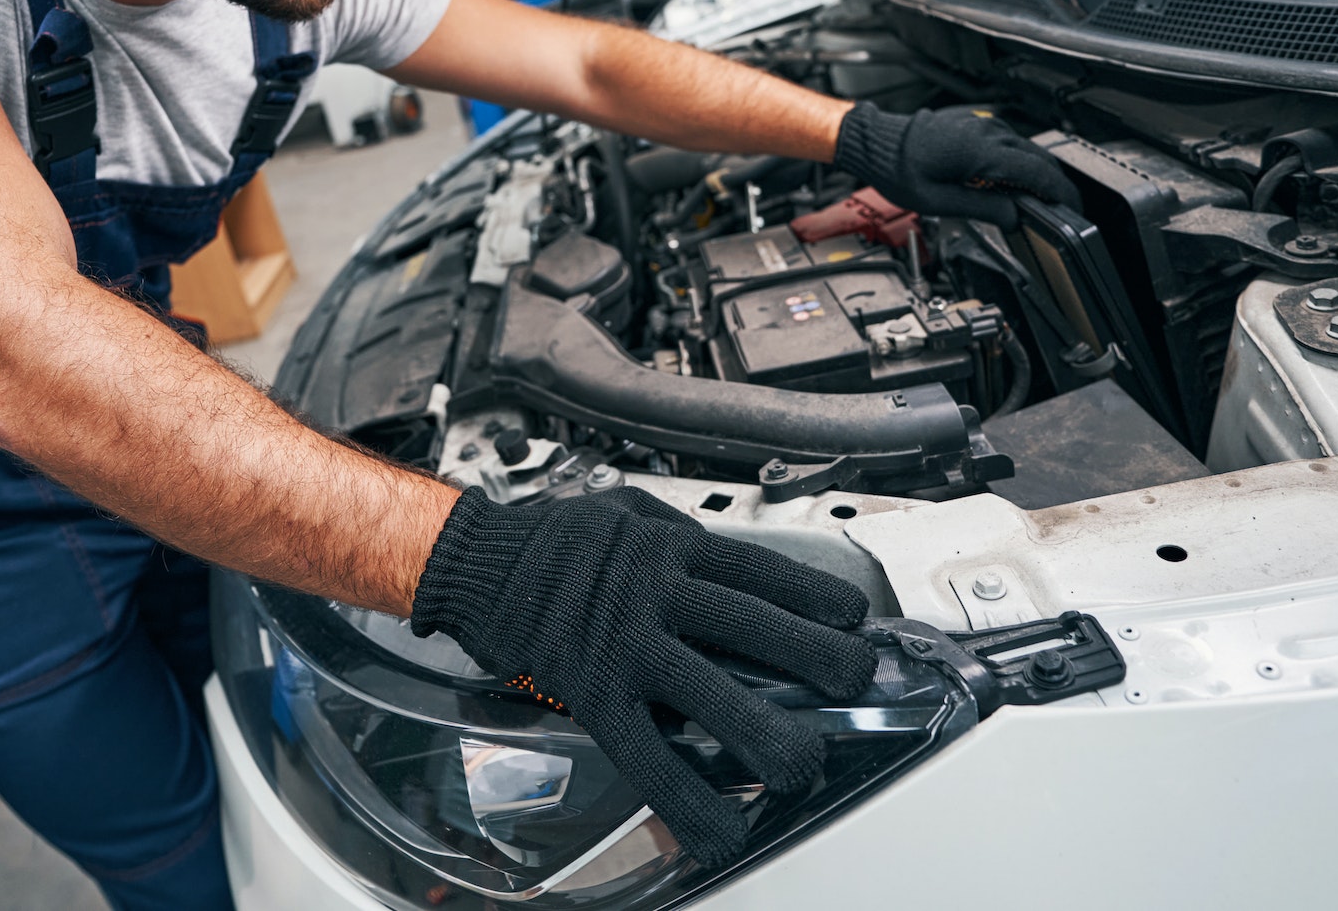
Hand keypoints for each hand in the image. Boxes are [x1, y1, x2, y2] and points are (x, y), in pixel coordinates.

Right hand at [410, 487, 874, 867]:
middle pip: (751, 626)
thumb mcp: (627, 512)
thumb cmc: (555, 539)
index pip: (758, 569)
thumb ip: (681, 538)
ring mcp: (625, 646)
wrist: (479, 562)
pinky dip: (688, 796)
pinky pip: (649, 753)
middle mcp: (654, 592)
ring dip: (766, 732)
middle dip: (815, 657)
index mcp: (668, 546)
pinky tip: (722, 826)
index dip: (813, 596)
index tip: (855, 619)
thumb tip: (738, 563)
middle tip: (858, 681)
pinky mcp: (595, 694)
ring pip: (710, 693)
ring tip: (805, 762)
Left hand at [832, 102, 1079, 229]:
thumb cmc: (898, 169)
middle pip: (1039, 159)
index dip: (1061, 193)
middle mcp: (988, 131)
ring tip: (1034, 199)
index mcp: (982, 151)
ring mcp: (983, 123)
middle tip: (1059, 209)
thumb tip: (1016, 217)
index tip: (1072, 208)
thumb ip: (984, 208)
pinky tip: (1008, 179)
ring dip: (1035, 173)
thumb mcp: (939, 201)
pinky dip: (1018, 160)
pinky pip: (1010, 141)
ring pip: (1026, 149)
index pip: (1038, 172)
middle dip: (1053, 185)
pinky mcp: (977, 122)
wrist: (877, 141)